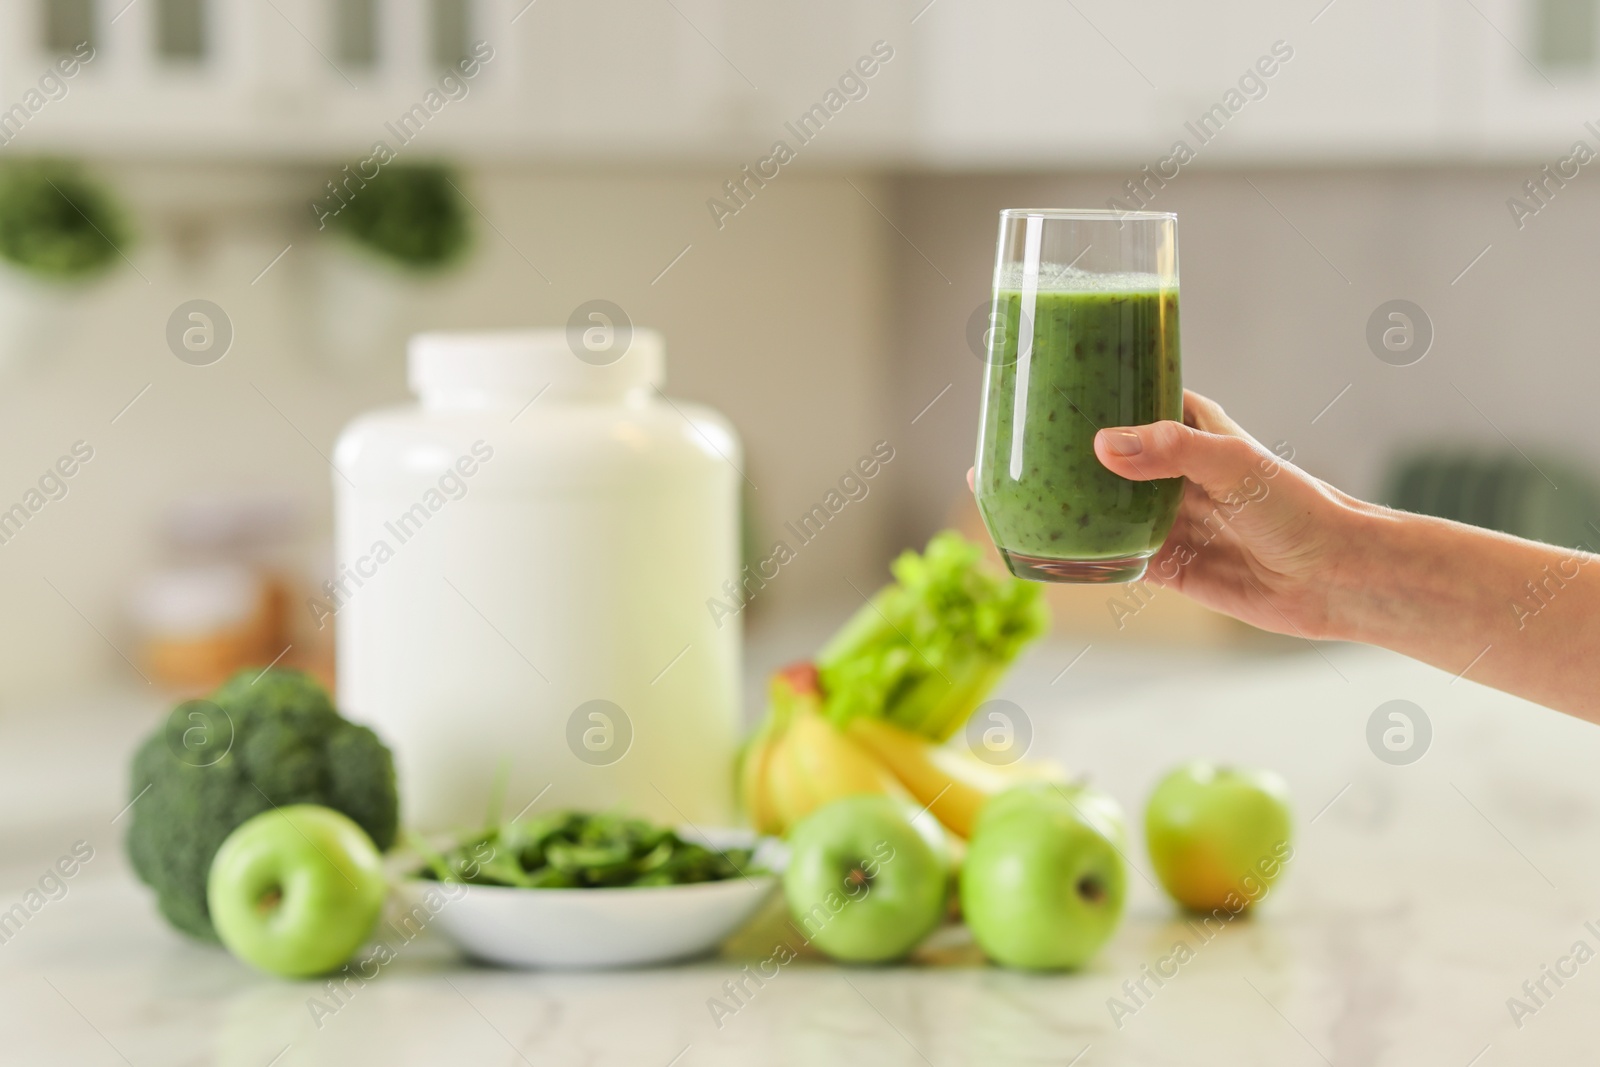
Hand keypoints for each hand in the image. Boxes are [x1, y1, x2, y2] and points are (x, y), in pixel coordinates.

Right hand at [971, 391, 1363, 639]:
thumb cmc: (1299, 506)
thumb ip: (1171, 451)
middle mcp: (1167, 471)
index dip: (1080, 392)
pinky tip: (1038, 550)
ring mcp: (1163, 518)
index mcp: (1184, 428)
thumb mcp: (1236, 465)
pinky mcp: (1165, 566)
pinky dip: (1075, 555)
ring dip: (1056, 502)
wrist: (1335, 579)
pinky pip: (1109, 558)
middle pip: (1098, 456)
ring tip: (1002, 493)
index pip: (1122, 399)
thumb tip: (1101, 445)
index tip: (1031, 384)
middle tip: (1000, 445)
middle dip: (1054, 451)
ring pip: (1096, 506)